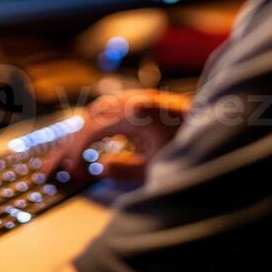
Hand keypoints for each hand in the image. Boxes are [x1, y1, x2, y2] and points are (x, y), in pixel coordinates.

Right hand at [44, 88, 191, 184]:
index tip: (71, 173)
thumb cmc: (192, 148)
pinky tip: (88, 147)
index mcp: (135, 113)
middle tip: (50, 170)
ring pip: (96, 112)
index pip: (92, 130)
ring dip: (80, 136)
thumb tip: (102, 169)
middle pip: (89, 119)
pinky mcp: (143, 102)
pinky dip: (95, 128)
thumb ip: (126, 171)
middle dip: (69, 146)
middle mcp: (134, 99)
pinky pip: (109, 111)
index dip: (77, 153)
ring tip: (64, 161)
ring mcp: (138, 98)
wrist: (221, 127)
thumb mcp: (159, 169)